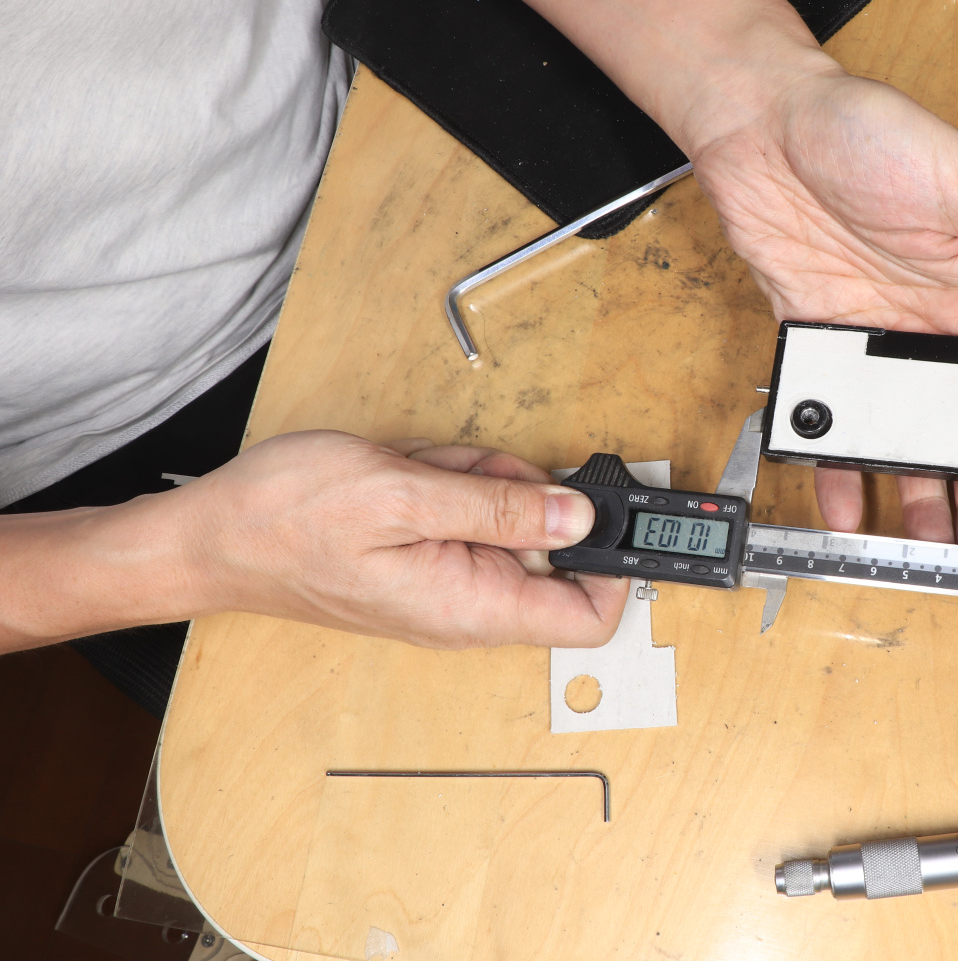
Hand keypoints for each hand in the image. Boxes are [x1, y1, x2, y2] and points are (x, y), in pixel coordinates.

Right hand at [178, 430, 628, 647]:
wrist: (210, 538)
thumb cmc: (287, 520)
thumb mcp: (404, 494)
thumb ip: (501, 509)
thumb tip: (581, 517)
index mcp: (473, 608)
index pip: (588, 617)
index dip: (612, 566)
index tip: (605, 509)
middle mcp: (468, 610)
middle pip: (553, 555)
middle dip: (525, 498)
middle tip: (469, 475)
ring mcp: (446, 588)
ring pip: (510, 526)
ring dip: (479, 484)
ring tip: (421, 475)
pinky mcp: (426, 564)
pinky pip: (469, 519)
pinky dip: (450, 486)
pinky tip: (407, 478)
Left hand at [688, 69, 957, 545]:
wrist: (765, 123)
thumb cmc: (870, 131)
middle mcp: (933, 324)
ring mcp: (873, 339)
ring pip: (903, 433)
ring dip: (917, 488)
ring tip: (930, 541)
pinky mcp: (818, 341)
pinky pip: (835, 417)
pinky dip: (839, 462)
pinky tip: (848, 500)